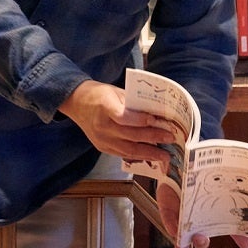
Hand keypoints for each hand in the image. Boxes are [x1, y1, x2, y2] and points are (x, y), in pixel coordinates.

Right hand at [60, 79, 178, 166]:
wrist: (77, 103)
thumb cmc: (100, 94)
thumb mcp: (116, 91)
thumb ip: (134, 102)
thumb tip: (157, 112)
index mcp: (104, 106)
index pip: (123, 116)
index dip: (140, 120)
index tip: (156, 120)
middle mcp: (102, 125)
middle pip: (130, 135)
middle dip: (153, 137)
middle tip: (170, 138)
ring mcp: (101, 139)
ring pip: (128, 149)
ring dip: (149, 153)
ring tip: (165, 155)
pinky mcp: (102, 148)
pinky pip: (123, 154)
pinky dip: (138, 156)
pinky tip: (151, 156)